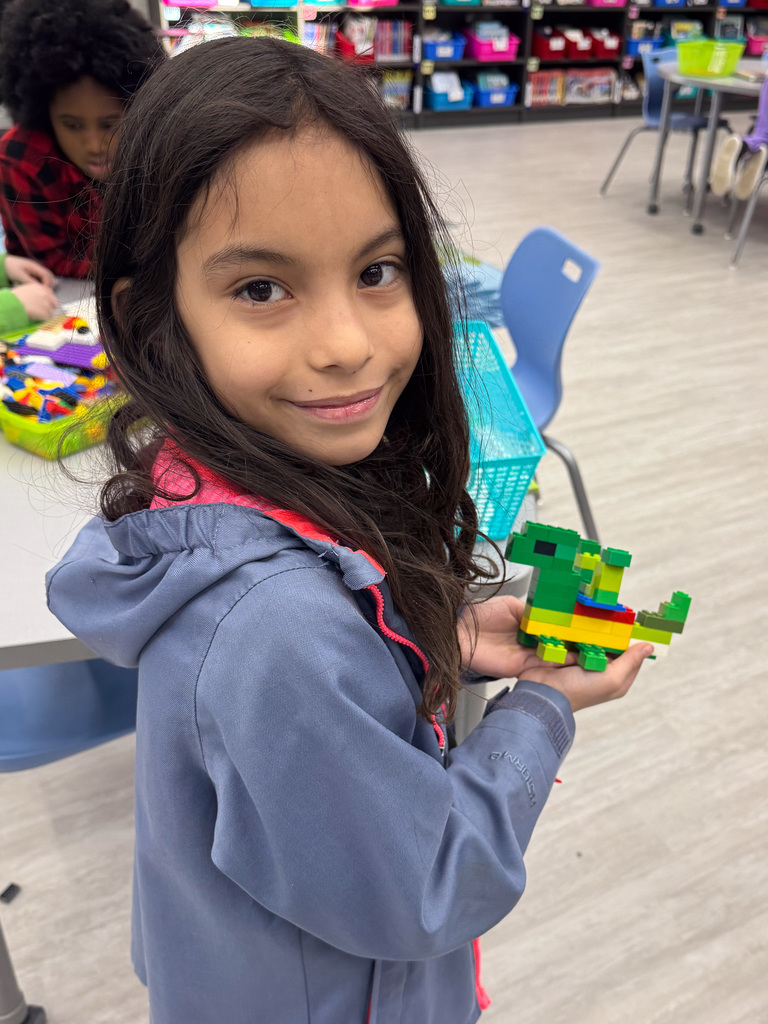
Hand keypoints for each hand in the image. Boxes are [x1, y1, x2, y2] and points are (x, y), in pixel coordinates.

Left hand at [4, 254, 55, 287]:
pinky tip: (39, 289)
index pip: (46, 275)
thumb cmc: (11, 268)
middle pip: (49, 275)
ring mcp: (35, 269)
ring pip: (46, 277)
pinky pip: (41, 278)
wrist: (4, 264)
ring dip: (47, 284)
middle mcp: (37, 267)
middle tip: (47, 293)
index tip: (45, 292)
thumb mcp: (20, 276)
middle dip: (49, 284)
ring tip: (44, 292)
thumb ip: (30, 282)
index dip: (48, 284)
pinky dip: (42, 283)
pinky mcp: (33, 272)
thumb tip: (40, 289)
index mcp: (34, 266)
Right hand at [11, 283, 58, 322]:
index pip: (50, 294)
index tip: (45, 305)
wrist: (13, 304)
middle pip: (54, 303)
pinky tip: (36, 318)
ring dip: (45, 315)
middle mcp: (45, 294)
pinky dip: (43, 319)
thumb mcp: (25, 290)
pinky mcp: (46, 312)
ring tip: (36, 315)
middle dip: (50, 308)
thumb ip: (36, 292)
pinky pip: (48, 318)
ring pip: (51, 312)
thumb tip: (41, 298)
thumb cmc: (15, 298)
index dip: (48, 301)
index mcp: (39, 287)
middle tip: (43, 312)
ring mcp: (47, 303)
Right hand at [459, 595, 653, 712]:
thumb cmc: (579, 691)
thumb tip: (649, 647)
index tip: (633, 621)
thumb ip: (630, 662)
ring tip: (597, 611)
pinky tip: (579, 618)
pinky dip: (578, 628)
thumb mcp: (612, 679)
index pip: (632, 655)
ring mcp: (583, 659)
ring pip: (594, 637)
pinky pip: (576, 636)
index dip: (634, 639)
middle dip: (613, 630)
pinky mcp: (566, 652)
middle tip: (614, 612)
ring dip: (594, 627)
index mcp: (616, 677)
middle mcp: (601, 668)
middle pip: (612, 643)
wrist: (542, 693)